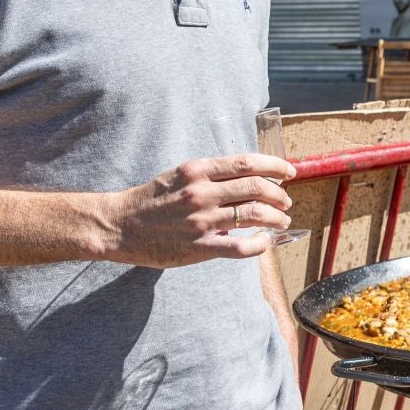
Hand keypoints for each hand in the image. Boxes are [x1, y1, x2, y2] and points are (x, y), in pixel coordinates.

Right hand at [104, 152, 297, 267]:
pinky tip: (264, 242)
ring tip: (281, 220)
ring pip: (254, 215)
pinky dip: (260, 244)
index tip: (289, 171)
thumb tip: (247, 180)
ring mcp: (201, 220)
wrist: (119, 225)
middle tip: (286, 201)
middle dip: (279, 194)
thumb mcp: (179, 176)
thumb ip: (210, 176)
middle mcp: (201, 192)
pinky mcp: (199, 246)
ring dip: (276, 217)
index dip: (275, 166)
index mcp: (197, 170)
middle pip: (256, 187)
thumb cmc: (151, 200)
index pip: (247, 162)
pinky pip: (240, 246)